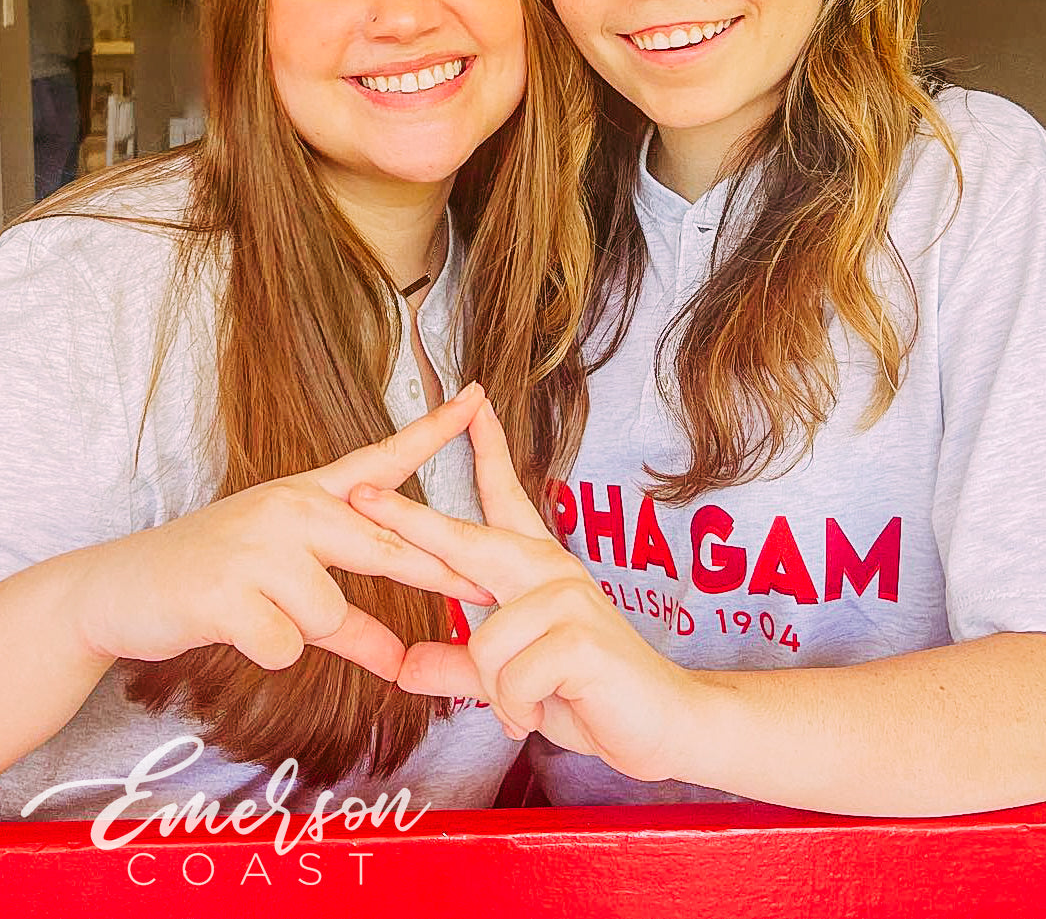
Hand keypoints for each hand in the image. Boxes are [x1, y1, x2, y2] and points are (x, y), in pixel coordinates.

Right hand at [67, 383, 491, 682]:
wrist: (120, 589)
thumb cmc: (213, 581)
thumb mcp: (284, 587)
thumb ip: (348, 620)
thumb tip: (400, 660)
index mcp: (306, 495)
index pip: (381, 459)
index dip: (432, 430)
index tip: (478, 396)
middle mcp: (289, 508)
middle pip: (382, 543)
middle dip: (433, 570)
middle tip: (481, 582)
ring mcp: (259, 545)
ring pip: (328, 613)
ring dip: (301, 631)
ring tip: (255, 610)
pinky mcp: (229, 590)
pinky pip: (286, 645)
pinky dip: (267, 651)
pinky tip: (233, 627)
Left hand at [350, 399, 695, 781]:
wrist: (665, 724)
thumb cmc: (590, 695)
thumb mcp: (513, 681)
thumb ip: (459, 667)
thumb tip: (403, 666)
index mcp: (536, 570)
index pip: (507, 499)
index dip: (487, 450)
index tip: (470, 406)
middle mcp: (551, 570)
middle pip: (468, 540)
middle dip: (410, 520)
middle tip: (360, 493)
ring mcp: (568, 598)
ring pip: (484, 643)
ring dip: (497, 693)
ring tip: (525, 706)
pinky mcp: (579, 636)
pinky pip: (511, 678)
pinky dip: (516, 710)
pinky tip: (540, 713)